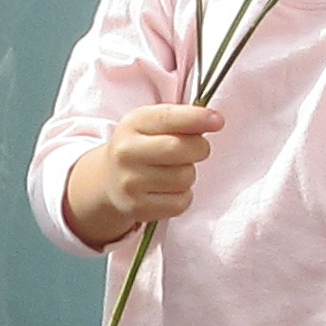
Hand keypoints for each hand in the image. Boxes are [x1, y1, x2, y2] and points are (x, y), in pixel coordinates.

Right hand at [64, 103, 222, 247]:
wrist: (107, 180)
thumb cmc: (141, 146)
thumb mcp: (151, 124)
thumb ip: (180, 119)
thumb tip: (215, 121)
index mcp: (132, 124)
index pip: (168, 118)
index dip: (197, 119)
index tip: (218, 121)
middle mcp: (126, 152)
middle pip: (180, 149)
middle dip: (199, 148)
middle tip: (196, 149)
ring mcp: (130, 183)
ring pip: (185, 177)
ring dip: (188, 174)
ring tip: (174, 171)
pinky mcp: (138, 208)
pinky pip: (181, 202)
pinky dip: (183, 196)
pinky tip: (170, 189)